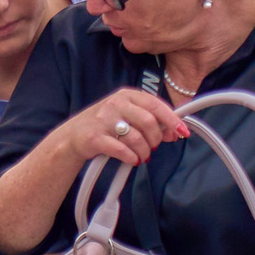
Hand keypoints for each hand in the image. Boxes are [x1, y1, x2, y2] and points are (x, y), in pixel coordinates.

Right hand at [57, 88, 185, 169]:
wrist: (72, 137)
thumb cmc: (104, 125)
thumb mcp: (126, 114)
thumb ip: (150, 119)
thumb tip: (174, 131)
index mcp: (126, 95)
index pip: (155, 104)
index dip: (172, 120)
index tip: (182, 132)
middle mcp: (114, 104)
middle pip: (148, 122)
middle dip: (155, 139)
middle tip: (153, 147)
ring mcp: (103, 120)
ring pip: (136, 138)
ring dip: (144, 152)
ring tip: (141, 156)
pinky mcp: (94, 138)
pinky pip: (122, 150)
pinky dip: (131, 158)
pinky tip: (131, 159)